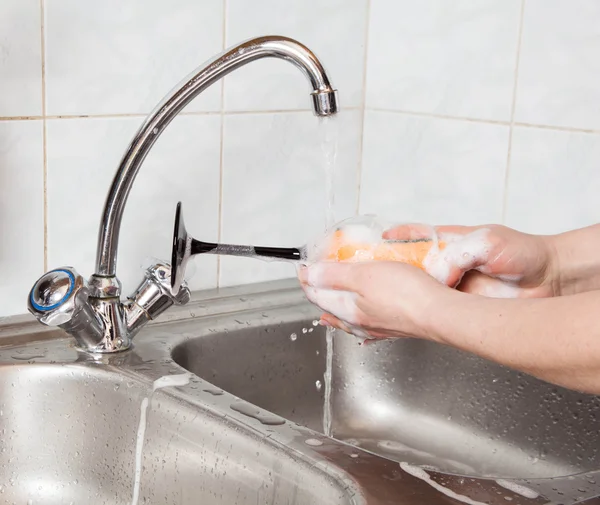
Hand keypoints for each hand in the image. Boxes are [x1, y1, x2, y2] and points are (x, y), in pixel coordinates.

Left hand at [299, 261, 448, 339]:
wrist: (439, 313)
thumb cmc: (405, 294)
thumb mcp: (362, 275)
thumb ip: (333, 276)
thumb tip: (307, 275)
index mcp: (347, 309)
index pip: (317, 295)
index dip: (307, 279)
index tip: (303, 268)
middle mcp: (359, 323)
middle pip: (331, 308)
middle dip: (320, 294)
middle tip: (315, 281)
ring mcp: (378, 327)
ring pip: (348, 319)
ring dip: (336, 311)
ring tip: (329, 308)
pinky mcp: (395, 328)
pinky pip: (369, 326)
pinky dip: (359, 322)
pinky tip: (363, 326)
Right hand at [384, 224, 556, 298]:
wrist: (549, 280)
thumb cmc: (524, 253)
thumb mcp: (488, 242)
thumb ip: (459, 254)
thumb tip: (437, 274)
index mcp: (448, 241)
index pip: (411, 235)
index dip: (389, 238)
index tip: (369, 241)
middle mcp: (445, 263)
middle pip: (405, 265)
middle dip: (384, 269)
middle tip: (365, 275)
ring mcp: (450, 286)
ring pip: (416, 289)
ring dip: (399, 293)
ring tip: (377, 299)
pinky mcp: (458, 308)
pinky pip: (433, 309)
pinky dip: (420, 312)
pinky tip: (406, 315)